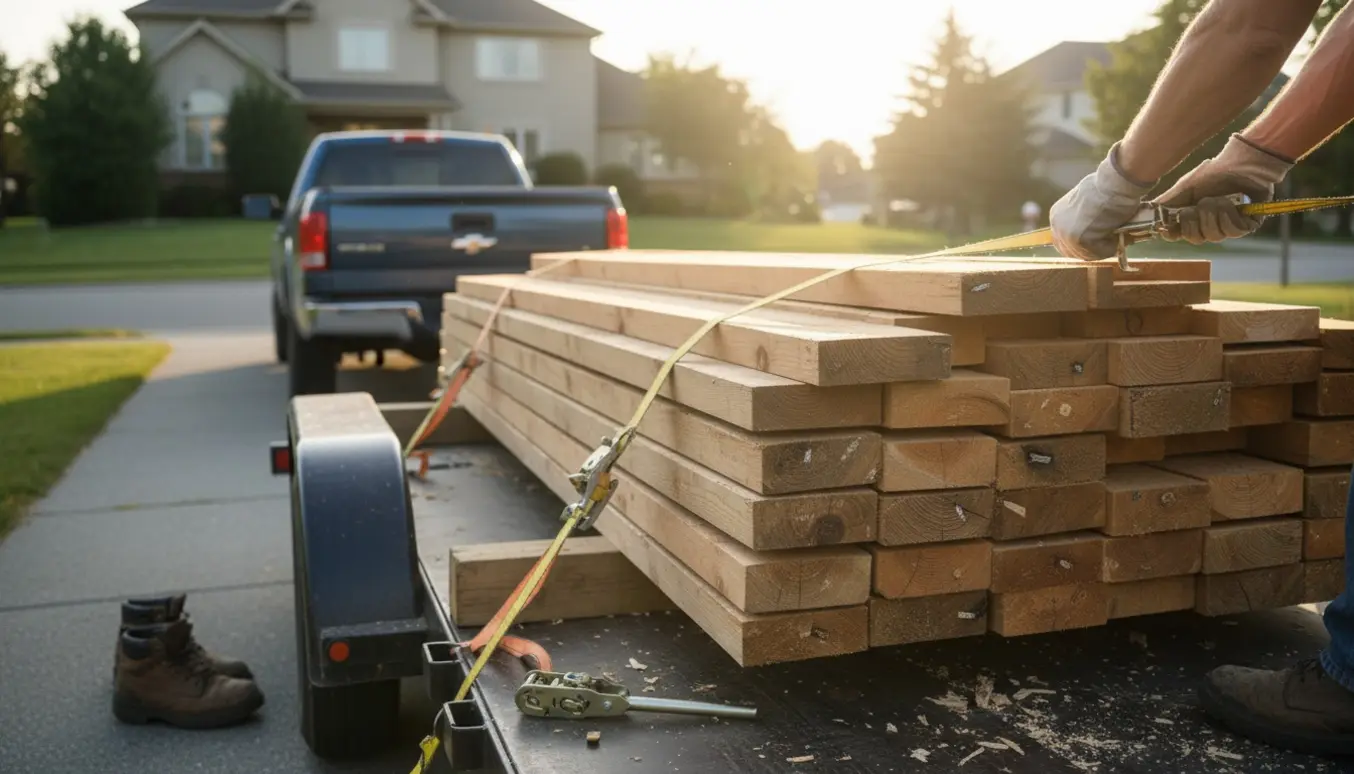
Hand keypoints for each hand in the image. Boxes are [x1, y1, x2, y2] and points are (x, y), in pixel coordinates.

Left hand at [1049, 143, 1156, 260]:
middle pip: (1072, 251)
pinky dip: (1111, 248)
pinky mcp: (1079, 240)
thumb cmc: (1106, 188)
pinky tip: (1120, 236)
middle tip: (1110, 245)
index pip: (1064, 241)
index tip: (1098, 244)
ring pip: (1086, 254)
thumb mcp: (1088, 203)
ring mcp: (1066, 234)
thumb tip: (1095, 230)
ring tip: (1119, 237)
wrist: (1114, 183)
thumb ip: (1084, 218)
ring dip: (1104, 249)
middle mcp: (1057, 226)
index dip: (1082, 245)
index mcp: (1057, 215)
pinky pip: (1099, 253)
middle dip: (1092, 250)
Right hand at [1152, 134, 1293, 243]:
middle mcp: (1209, 225)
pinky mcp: (1247, 225)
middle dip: (1196, 222)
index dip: (1173, 234)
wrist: (1241, 163)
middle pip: (1196, 239)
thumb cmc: (1213, 174)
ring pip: (1214, 236)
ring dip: (1214, 215)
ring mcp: (1227, 226)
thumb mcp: (1185, 188)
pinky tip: (1232, 204)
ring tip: (1219, 199)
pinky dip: (1229, 216)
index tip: (1169, 228)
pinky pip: (1233, 231)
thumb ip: (1167, 203)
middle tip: (1199, 205)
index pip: (1178, 235)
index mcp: (1192, 217)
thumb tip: (1146, 214)